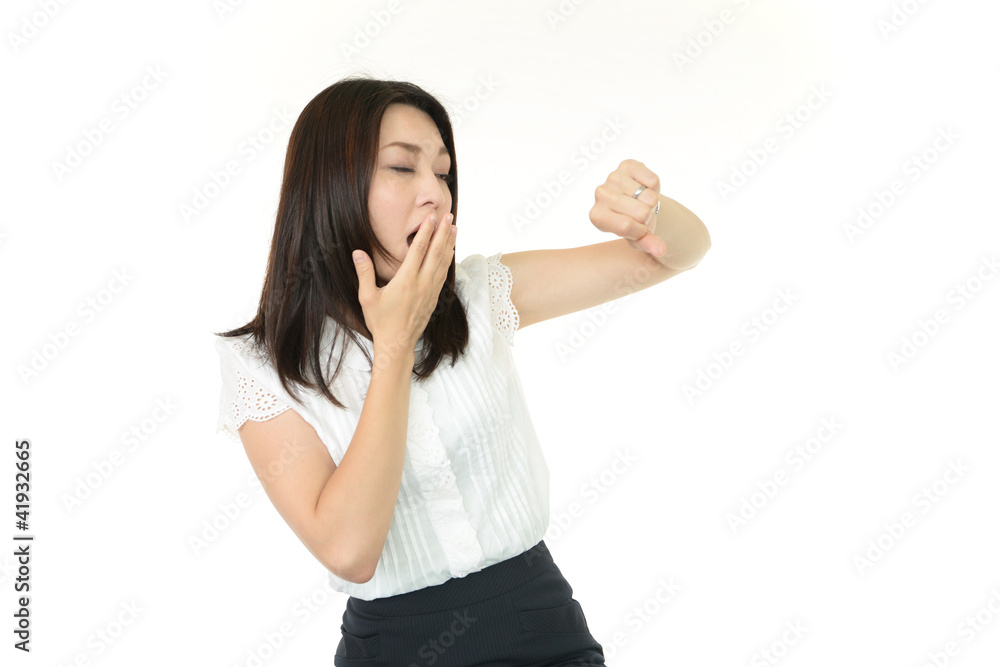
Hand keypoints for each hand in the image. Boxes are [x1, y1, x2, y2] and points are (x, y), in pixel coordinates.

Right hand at [352, 210, 456, 350]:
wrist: (397, 344)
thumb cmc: (381, 322)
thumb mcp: (367, 297)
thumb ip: (364, 273)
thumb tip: (357, 252)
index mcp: (406, 280)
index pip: (419, 250)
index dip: (426, 231)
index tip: (432, 217)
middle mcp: (422, 283)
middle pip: (436, 252)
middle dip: (443, 232)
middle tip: (449, 216)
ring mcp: (431, 291)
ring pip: (443, 262)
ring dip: (449, 244)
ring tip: (455, 229)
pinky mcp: (434, 298)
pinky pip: (443, 274)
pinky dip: (448, 260)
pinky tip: (450, 253)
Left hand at [589, 159, 666, 256]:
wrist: (636, 202)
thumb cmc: (634, 224)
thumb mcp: (638, 238)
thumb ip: (648, 245)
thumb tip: (661, 250)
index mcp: (596, 217)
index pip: (626, 226)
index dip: (641, 231)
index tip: (639, 230)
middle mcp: (600, 194)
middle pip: (641, 212)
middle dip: (648, 216)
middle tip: (641, 215)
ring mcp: (612, 177)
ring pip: (649, 196)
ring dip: (652, 202)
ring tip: (642, 203)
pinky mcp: (627, 165)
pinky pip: (653, 180)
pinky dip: (655, 188)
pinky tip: (645, 189)